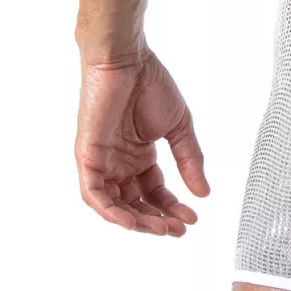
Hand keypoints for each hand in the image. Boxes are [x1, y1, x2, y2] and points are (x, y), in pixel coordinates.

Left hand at [75, 47, 209, 236]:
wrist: (128, 61)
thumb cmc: (151, 84)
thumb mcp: (179, 127)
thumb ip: (189, 160)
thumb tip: (203, 192)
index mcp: (139, 154)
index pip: (154, 191)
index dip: (172, 206)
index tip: (193, 217)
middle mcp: (119, 162)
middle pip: (136, 202)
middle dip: (157, 219)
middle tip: (178, 229)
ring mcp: (102, 161)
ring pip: (114, 205)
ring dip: (137, 220)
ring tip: (162, 228)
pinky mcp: (87, 157)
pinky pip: (93, 194)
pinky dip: (110, 211)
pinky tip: (132, 221)